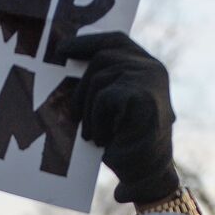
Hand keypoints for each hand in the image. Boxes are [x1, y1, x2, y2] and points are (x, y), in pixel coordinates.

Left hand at [60, 31, 178, 203]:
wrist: (146, 174)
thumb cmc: (126, 141)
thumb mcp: (114, 105)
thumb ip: (104, 80)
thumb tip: (65, 56)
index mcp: (148, 67)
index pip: (116, 40)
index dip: (87, 42)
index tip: (62, 49)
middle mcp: (153, 69)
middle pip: (103, 57)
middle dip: (82, 86)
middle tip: (75, 115)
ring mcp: (149, 80)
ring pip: (100, 78)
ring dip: (89, 110)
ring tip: (94, 135)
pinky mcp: (141, 96)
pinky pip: (104, 97)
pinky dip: (98, 121)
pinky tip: (104, 139)